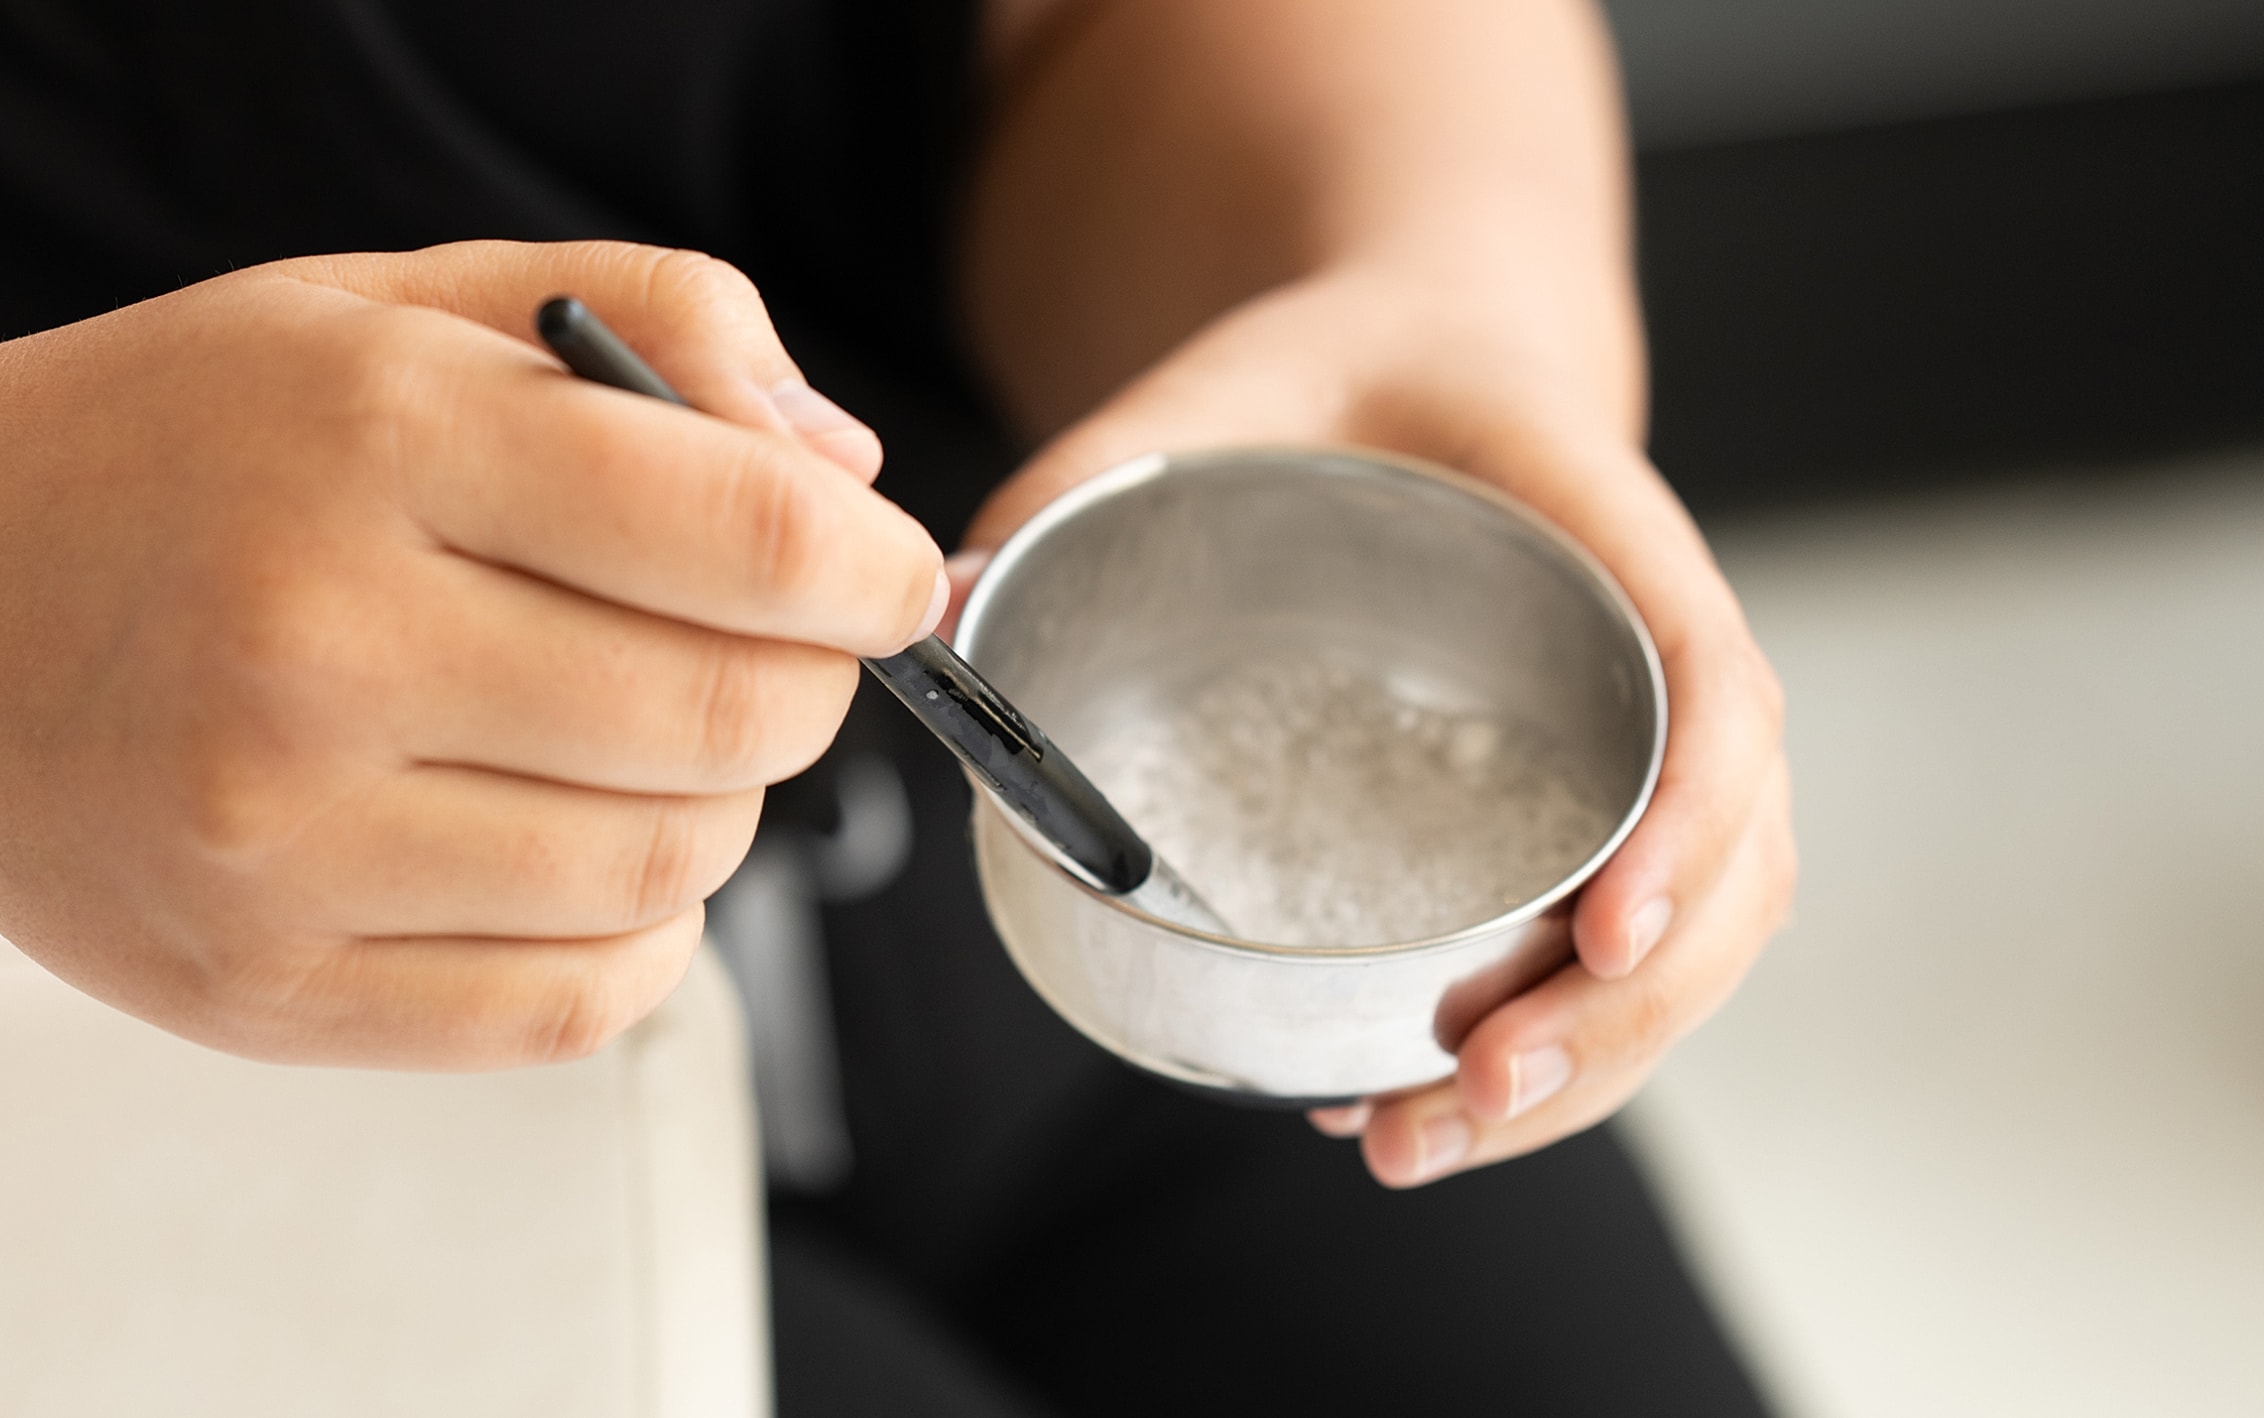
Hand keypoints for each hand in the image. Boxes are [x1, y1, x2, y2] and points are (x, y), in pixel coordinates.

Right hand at [0, 240, 943, 1063]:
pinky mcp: (261, 991)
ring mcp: (278, 845)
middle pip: (730, 724)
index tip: (891, 583)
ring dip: (716, 808)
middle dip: (804, 686)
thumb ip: (650, 325)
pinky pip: (573, 1002)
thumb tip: (844, 479)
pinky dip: (641, 935)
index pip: (743, 542)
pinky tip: (585, 847)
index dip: (873, 576)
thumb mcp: (390, 306)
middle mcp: (316, 649)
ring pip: (668, 872)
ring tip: (637, 734)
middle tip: (765, 649)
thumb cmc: (165, 450)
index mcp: (368, 441)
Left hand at [953, 262, 1794, 1185]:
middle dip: (1619, 1011)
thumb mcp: (1204, 398)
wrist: (1409, 370)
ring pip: (1694, 942)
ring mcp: (1637, 748)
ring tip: (1422, 1139)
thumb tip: (942, 602)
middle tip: (1467, 1085)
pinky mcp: (1589, 812)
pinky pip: (1629, 955)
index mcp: (1601, 528)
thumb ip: (1085, 480)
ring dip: (1589, 1067)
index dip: (1688, 821)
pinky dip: (1557, 1050)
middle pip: (1732, 866)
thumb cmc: (1325, 383)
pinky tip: (1424, 1103)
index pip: (1713, 686)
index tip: (1602, 930)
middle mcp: (1647, 655)